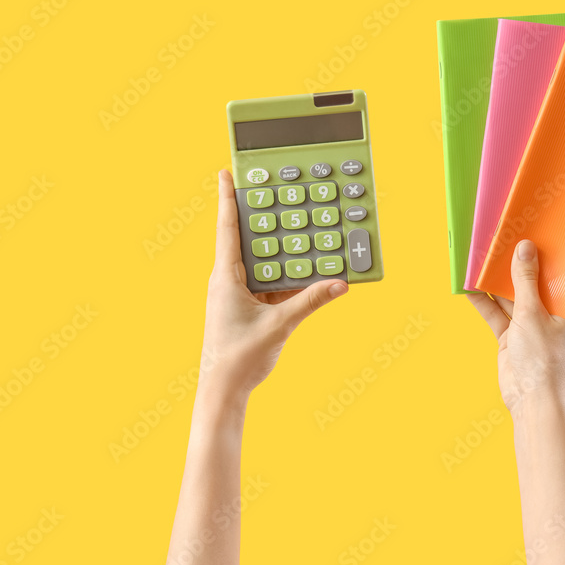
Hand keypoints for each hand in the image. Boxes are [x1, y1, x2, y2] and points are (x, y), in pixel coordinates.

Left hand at [199, 170, 346, 408]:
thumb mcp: (279, 326)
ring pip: (262, 262)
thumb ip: (311, 302)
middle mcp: (229, 281)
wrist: (223, 392)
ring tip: (297, 227)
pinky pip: (270, 283)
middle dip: (261, 217)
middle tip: (274, 191)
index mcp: (226, 277)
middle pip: (247, 239)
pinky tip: (306, 269)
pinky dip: (286, 275)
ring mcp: (239, 295)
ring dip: (278, 248)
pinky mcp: (250, 309)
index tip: (226, 173)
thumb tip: (341, 284)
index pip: (228, 228)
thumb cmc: (239, 358)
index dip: (228, 199)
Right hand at [468, 240, 564, 414]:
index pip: (555, 272)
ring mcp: (528, 325)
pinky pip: (495, 314)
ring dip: (493, 282)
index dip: (541, 253)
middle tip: (496, 240)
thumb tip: (524, 248)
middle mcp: (550, 313)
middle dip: (511, 264)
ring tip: (477, 258)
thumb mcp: (533, 313)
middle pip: (528, 282)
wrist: (532, 401)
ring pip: (508, 297)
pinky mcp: (510, 337)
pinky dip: (482, 302)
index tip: (527, 231)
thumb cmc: (545, 359)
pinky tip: (468, 287)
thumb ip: (525, 281)